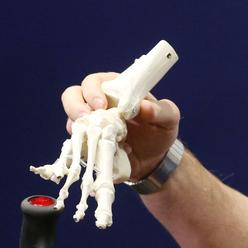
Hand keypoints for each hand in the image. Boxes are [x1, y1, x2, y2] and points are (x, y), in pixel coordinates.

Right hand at [61, 72, 180, 180]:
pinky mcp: (88, 144)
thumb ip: (161, 110)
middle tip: (86, 118)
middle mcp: (98, 104)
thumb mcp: (169, 118)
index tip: (101, 105)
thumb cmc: (160, 131)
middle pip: (72, 96)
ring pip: (72, 120)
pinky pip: (78, 144)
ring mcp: (90, 124)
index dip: (93, 90)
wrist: (156, 160)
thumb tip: (143, 106)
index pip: (94, 81)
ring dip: (80, 129)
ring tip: (97, 138)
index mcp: (115, 90)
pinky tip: (105, 152)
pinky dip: (87, 148)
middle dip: (75, 106)